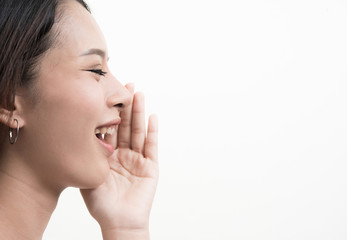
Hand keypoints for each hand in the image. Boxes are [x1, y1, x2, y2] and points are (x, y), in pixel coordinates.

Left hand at [80, 83, 158, 232]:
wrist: (118, 221)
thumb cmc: (101, 204)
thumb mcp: (89, 175)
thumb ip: (87, 155)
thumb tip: (79, 130)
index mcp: (108, 155)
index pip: (110, 128)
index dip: (109, 112)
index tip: (107, 93)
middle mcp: (124, 154)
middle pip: (125, 125)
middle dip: (126, 106)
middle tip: (126, 85)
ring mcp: (138, 158)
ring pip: (138, 131)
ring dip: (139, 113)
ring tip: (139, 94)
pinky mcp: (150, 166)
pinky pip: (151, 146)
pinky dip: (152, 131)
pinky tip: (152, 117)